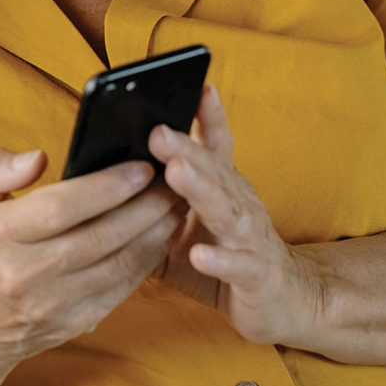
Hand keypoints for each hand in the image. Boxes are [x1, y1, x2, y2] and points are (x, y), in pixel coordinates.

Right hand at [0, 148, 186, 376]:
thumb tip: (38, 158)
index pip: (61, 207)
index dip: (106, 186)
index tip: (140, 167)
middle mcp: (24, 274)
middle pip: (98, 236)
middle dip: (142, 206)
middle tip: (171, 181)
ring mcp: (53, 304)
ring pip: (116, 264)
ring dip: (153, 233)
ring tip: (175, 204)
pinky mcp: (75, 322)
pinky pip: (121, 289)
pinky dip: (146, 261)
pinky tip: (160, 236)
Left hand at [149, 85, 325, 345]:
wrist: (285, 300)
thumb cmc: (224, 253)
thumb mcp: (184, 221)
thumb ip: (152, 199)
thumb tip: (100, 175)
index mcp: (221, 186)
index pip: (215, 143)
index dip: (208, 115)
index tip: (198, 84)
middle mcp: (239, 203)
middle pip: (212, 169)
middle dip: (185, 148)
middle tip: (157, 129)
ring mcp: (251, 238)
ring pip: (226, 210)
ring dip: (200, 190)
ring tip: (175, 172)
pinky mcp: (258, 276)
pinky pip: (239, 266)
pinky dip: (220, 259)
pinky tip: (200, 253)